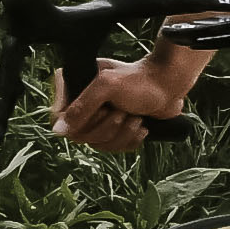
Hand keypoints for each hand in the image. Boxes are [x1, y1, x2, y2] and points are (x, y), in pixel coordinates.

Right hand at [57, 51, 195, 152]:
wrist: (171, 85)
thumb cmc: (140, 80)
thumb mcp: (107, 86)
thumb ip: (82, 107)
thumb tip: (58, 131)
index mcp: (76, 86)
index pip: (59, 118)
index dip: (79, 123)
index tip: (101, 111)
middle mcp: (84, 104)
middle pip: (80, 136)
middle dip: (107, 128)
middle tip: (122, 111)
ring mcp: (100, 118)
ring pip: (98, 144)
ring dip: (121, 134)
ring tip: (135, 117)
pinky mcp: (116, 129)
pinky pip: (113, 148)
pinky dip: (129, 140)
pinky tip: (141, 126)